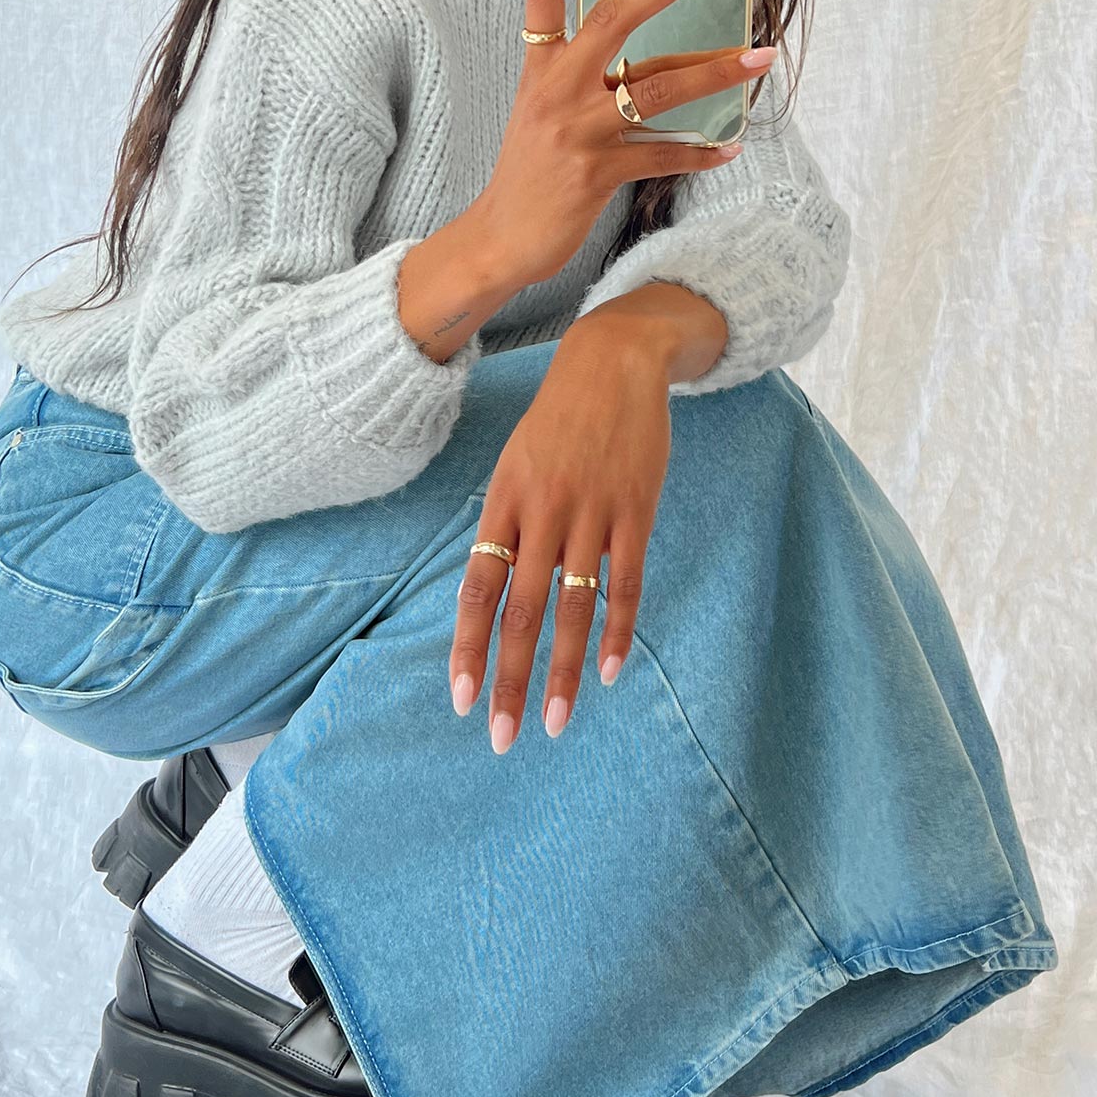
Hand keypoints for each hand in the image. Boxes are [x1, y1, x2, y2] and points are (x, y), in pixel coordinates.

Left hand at [448, 321, 672, 753]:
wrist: (613, 359)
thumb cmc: (559, 419)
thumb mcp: (516, 463)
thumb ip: (506, 524)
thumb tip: (490, 590)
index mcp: (503, 502)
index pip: (477, 589)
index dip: (467, 646)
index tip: (461, 699)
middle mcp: (542, 512)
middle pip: (520, 612)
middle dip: (510, 679)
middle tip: (502, 736)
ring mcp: (591, 512)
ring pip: (572, 608)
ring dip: (563, 670)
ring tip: (556, 721)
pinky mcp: (635, 510)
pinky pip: (625, 582)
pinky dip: (616, 630)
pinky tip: (608, 670)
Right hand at [477, 0, 777, 288]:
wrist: (500, 238)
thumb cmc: (530, 170)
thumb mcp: (546, 111)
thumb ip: (591, 79)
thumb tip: (661, 62)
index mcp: (540, 67)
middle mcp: (556, 90)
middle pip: (613, 20)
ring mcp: (576, 131)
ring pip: (656, 89)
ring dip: (714, 71)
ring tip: (760, 57)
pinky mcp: (595, 174)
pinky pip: (660, 157)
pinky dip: (699, 154)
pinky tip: (729, 147)